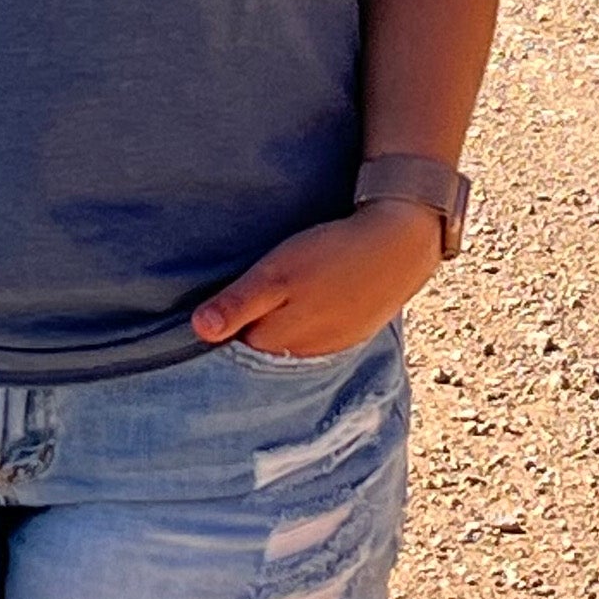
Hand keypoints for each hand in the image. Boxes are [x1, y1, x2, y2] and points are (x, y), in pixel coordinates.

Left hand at [191, 201, 442, 357]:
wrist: (399, 245)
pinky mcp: (350, 330)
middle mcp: (303, 353)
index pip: (234, 347)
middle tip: (235, 300)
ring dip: (277, 325)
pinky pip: (315, 334)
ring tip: (269, 299)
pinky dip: (305, 320)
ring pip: (290, 341)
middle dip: (247, 329)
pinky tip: (305, 299)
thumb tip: (199, 330)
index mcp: (279, 341)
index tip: (209, 308)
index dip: (222, 326)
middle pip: (262, 348)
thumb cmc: (330, 256)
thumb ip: (238, 304)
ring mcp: (330, 345)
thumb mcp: (276, 274)